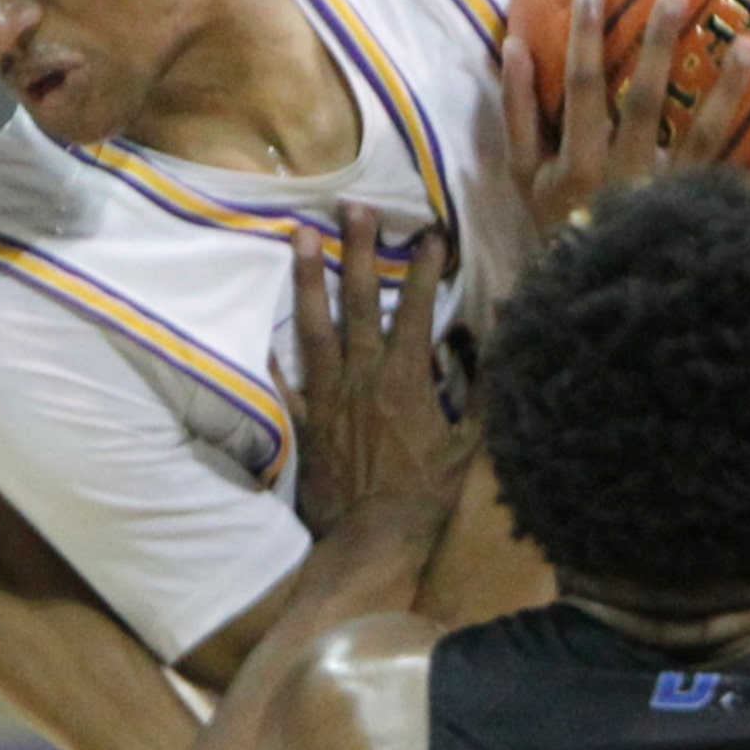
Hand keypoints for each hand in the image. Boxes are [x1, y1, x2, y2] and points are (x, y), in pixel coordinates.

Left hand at [284, 208, 469, 537]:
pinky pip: (284, 381)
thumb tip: (488, 347)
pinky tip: (261, 324)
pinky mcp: (303, 421)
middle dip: (359, 251)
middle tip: (353, 208)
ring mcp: (326, 397)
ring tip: (300, 235)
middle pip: (359, 302)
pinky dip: (273, 353)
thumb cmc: (424, 498)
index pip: (417, 311)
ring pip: (313, 326)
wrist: (369, 542)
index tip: (431, 232)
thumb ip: (482, 394)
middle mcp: (362, 377)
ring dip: (307, 278)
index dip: (425, 270)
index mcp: (406, 381)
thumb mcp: (469, 448)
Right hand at [501, 0, 749, 238]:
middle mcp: (625, 175)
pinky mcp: (704, 219)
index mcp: (578, 162)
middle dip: (655, 46)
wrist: (594, 296)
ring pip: (701, 138)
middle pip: (641, 102)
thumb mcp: (526, 175)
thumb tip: (513, 46)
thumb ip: (519, 112)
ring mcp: (670, 197)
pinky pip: (745, 192)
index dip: (584, 38)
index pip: (580, 88)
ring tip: (749, 45)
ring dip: (725, 92)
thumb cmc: (559, 225)